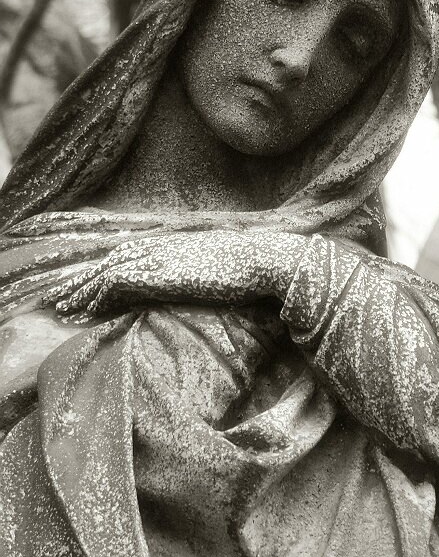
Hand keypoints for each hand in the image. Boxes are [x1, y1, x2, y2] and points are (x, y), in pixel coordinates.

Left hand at [44, 229, 306, 317]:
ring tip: (62, 310)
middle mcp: (158, 246)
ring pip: (105, 272)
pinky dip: (96, 297)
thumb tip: (196, 283)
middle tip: (61, 300)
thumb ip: (198, 270)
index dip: (104, 272)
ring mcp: (155, 257)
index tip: (88, 288)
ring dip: (81, 291)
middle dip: (82, 281)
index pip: (127, 255)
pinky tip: (85, 312)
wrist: (259, 259)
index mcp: (172, 244)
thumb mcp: (217, 266)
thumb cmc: (247, 267)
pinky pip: (114, 283)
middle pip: (109, 261)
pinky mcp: (155, 272)